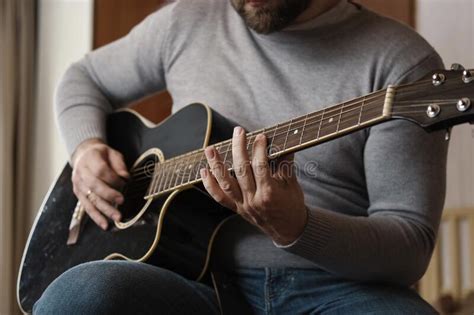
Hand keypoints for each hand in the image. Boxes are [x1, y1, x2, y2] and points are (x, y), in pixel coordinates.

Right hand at [71, 138, 129, 229]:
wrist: (84, 155)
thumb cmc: (102, 155)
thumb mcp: (113, 153)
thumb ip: (120, 164)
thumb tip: (125, 177)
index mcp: (90, 159)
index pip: (100, 170)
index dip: (113, 178)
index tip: (124, 182)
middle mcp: (81, 172)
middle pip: (94, 186)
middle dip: (109, 195)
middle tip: (122, 201)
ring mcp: (78, 184)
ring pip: (90, 199)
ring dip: (104, 210)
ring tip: (116, 218)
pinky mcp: (78, 194)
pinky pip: (87, 207)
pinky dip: (96, 217)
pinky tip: (104, 224)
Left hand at [201, 126, 307, 244]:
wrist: (289, 230)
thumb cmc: (292, 205)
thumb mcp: (292, 184)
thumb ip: (285, 164)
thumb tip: (283, 144)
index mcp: (269, 193)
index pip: (261, 166)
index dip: (259, 149)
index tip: (260, 136)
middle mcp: (253, 200)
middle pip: (241, 171)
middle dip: (238, 149)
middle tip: (238, 132)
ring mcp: (243, 205)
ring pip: (226, 183)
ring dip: (216, 165)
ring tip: (210, 149)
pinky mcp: (236, 208)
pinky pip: (219, 197)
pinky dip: (210, 184)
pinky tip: (204, 170)